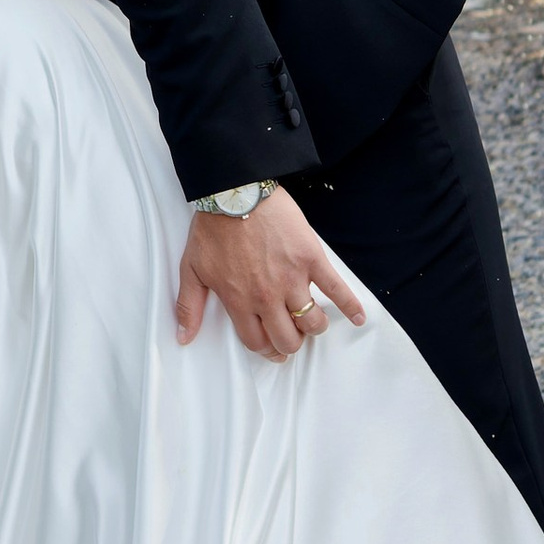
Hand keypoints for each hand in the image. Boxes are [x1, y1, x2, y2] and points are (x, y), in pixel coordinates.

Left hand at [177, 189, 365, 362]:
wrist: (236, 193)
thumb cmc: (213, 229)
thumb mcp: (192, 269)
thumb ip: (188, 305)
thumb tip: (184, 337)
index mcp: (239, 301)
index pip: (257, 342)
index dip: (266, 349)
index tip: (271, 348)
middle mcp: (267, 296)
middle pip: (287, 339)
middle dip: (290, 344)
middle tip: (291, 337)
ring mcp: (292, 279)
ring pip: (311, 322)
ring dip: (313, 328)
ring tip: (311, 322)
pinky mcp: (311, 259)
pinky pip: (336, 289)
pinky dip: (350, 305)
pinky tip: (359, 317)